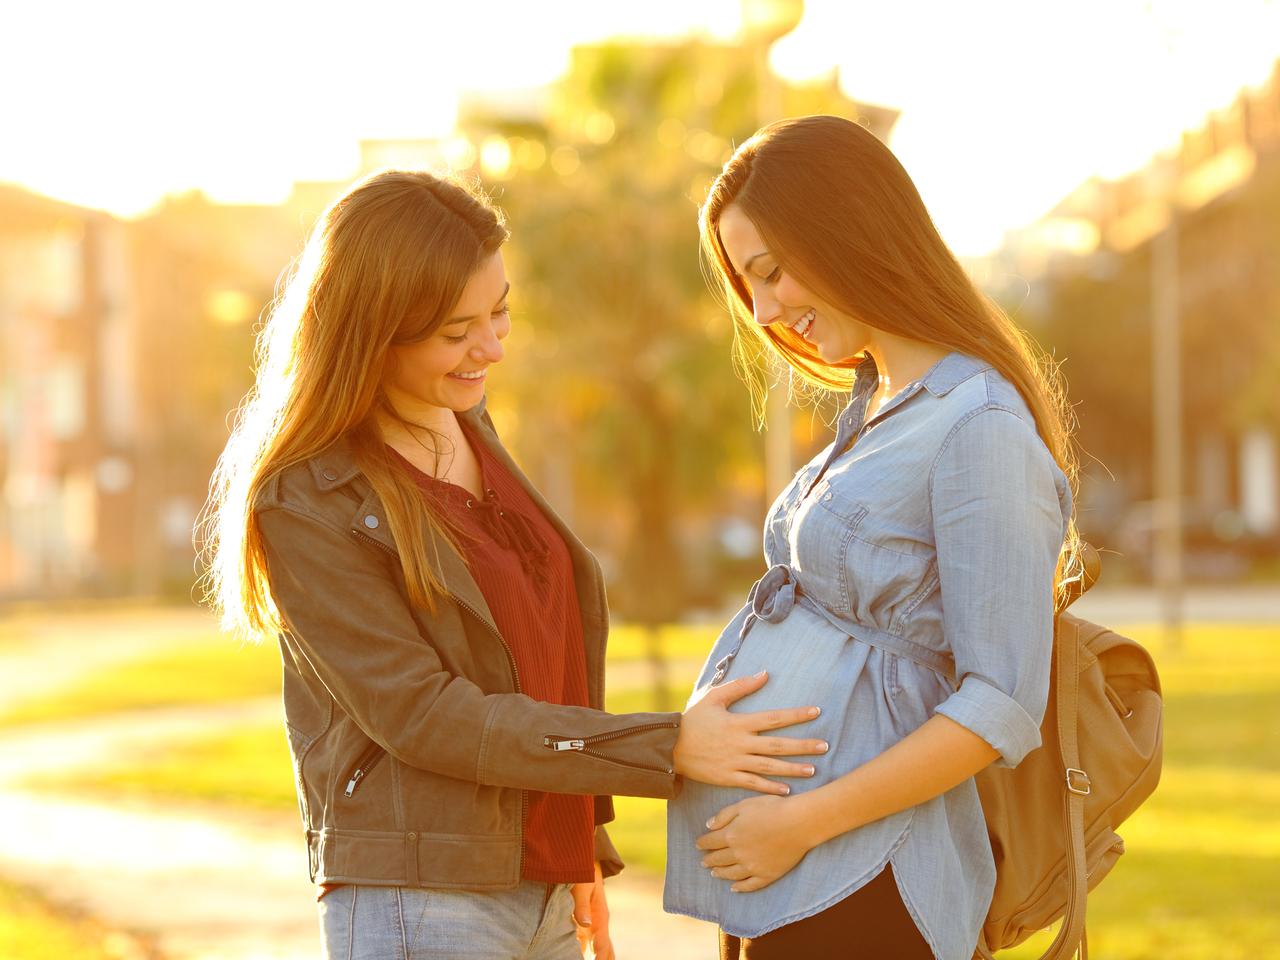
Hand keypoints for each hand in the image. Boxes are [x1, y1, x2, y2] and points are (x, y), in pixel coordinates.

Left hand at [571, 861, 613, 958]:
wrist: (582, 860)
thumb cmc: (582, 871)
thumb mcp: (582, 886)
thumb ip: (582, 904)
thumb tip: (585, 924)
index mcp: (600, 917)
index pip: (603, 945)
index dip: (600, 959)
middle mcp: (598, 925)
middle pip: (605, 951)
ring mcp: (590, 926)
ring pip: (595, 950)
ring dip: (591, 958)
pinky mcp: (581, 924)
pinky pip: (583, 944)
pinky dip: (581, 953)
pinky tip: (570, 956)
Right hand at [674, 670, 826, 794]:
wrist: (670, 747)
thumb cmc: (693, 720)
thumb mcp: (714, 698)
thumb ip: (740, 686)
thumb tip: (765, 674)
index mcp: (739, 723)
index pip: (774, 718)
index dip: (796, 715)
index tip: (816, 712)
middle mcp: (740, 744)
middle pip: (778, 745)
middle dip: (803, 746)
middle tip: (825, 746)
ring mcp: (735, 763)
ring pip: (769, 768)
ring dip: (792, 769)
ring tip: (813, 769)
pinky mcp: (728, 778)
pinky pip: (753, 784)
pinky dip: (770, 788)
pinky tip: (787, 791)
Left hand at [696, 794, 818, 892]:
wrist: (799, 823)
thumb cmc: (772, 808)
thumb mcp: (744, 805)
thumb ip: (724, 815)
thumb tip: (708, 826)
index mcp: (731, 834)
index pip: (711, 841)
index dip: (703, 843)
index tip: (698, 844)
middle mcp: (739, 853)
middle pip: (719, 859)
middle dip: (709, 860)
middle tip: (703, 862)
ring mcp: (753, 867)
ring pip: (731, 873)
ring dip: (721, 874)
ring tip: (714, 874)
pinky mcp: (767, 875)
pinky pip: (750, 885)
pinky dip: (740, 887)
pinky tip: (734, 888)